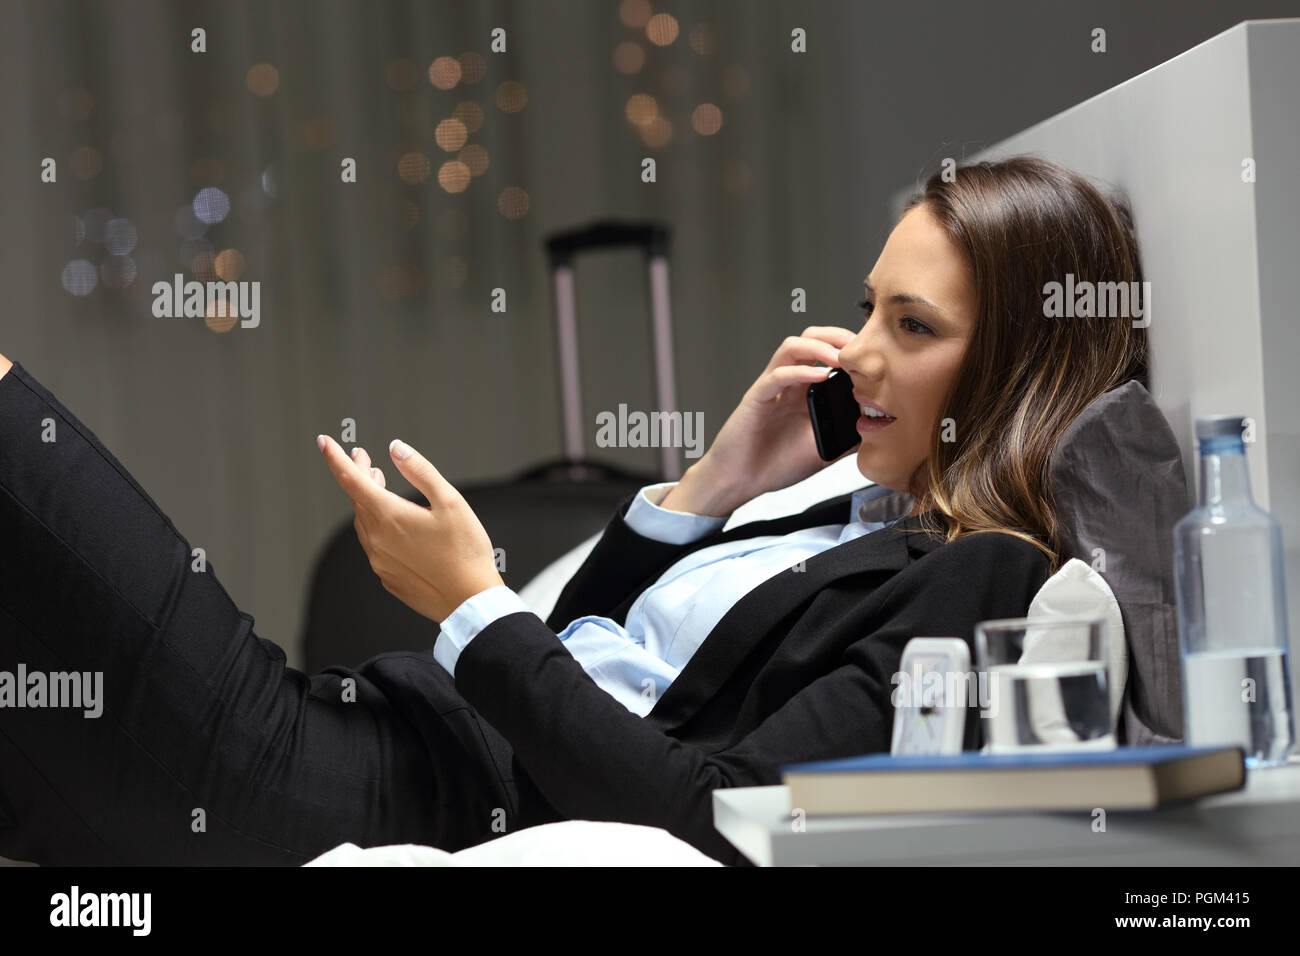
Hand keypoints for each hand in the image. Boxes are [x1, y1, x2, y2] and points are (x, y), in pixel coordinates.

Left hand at [316, 434, 504, 622]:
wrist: (469, 600)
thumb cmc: (465, 551)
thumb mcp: (451, 501)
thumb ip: (420, 471)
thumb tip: (396, 449)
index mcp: (390, 516)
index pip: (351, 480)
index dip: (336, 458)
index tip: (324, 442)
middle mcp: (377, 539)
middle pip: (357, 499)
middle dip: (358, 474)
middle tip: (363, 457)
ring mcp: (380, 561)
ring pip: (364, 522)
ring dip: (367, 500)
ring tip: (378, 484)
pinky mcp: (387, 577)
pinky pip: (374, 545)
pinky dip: (376, 525)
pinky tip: (393, 523)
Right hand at [690, 326, 859, 506]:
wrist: (741, 482)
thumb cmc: (775, 464)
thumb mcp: (823, 451)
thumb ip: (847, 438)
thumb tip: (879, 433)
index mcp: (805, 390)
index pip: (827, 352)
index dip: (850, 347)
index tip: (875, 354)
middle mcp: (789, 383)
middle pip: (810, 338)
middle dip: (837, 335)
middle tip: (860, 345)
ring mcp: (772, 387)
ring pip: (792, 346)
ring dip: (819, 346)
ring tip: (841, 357)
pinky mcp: (757, 397)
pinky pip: (777, 374)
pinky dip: (800, 370)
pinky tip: (820, 376)